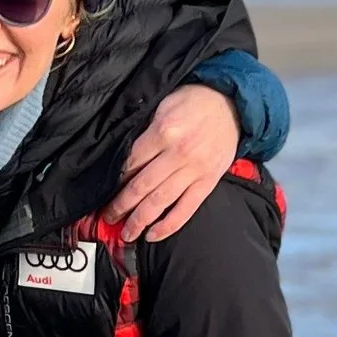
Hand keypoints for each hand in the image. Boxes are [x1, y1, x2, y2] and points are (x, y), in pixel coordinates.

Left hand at [106, 80, 238, 241]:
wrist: (232, 104)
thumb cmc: (195, 101)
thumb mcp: (163, 104)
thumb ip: (145, 130)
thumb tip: (125, 155)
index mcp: (163, 132)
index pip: (131, 163)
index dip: (116, 181)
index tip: (105, 192)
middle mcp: (178, 154)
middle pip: (141, 186)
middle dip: (121, 206)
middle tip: (108, 217)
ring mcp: (194, 171)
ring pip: (160, 202)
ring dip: (139, 221)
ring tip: (127, 234)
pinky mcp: (207, 183)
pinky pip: (186, 209)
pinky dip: (168, 225)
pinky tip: (153, 235)